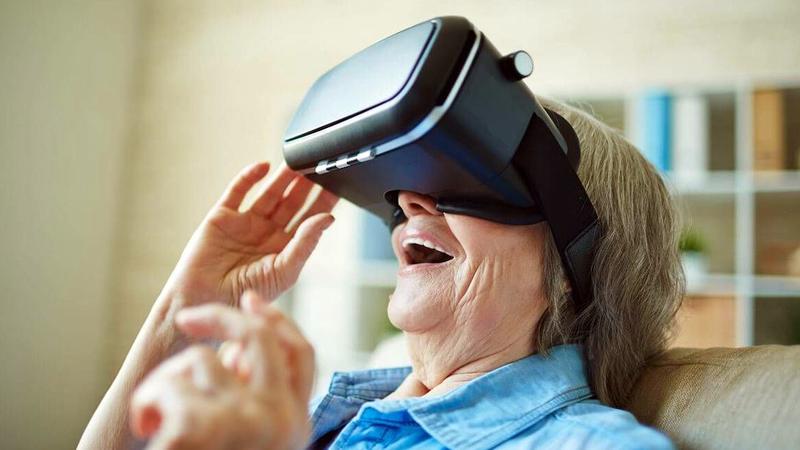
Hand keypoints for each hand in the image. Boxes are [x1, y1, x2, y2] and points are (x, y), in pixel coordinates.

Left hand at [130, 291, 314, 449]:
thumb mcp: (254, 442)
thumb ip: (257, 400)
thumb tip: (238, 353)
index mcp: (296, 426)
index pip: (302, 355)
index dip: (277, 322)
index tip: (253, 301)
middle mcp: (279, 420)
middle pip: (257, 338)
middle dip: (222, 316)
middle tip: (189, 316)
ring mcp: (242, 422)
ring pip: (200, 360)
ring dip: (168, 382)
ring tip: (158, 418)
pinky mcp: (199, 428)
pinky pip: (167, 386)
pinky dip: (148, 403)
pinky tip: (149, 429)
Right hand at [164, 162, 337, 307]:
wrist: (204, 300)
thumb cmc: (244, 295)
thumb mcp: (284, 271)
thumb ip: (306, 243)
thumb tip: (328, 218)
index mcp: (285, 247)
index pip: (309, 219)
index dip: (322, 202)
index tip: (338, 184)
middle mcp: (267, 232)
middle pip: (292, 201)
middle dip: (306, 184)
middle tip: (319, 165)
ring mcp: (245, 222)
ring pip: (269, 192)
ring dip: (283, 177)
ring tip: (298, 161)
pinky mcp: (223, 215)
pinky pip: (238, 190)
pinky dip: (250, 177)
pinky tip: (264, 167)